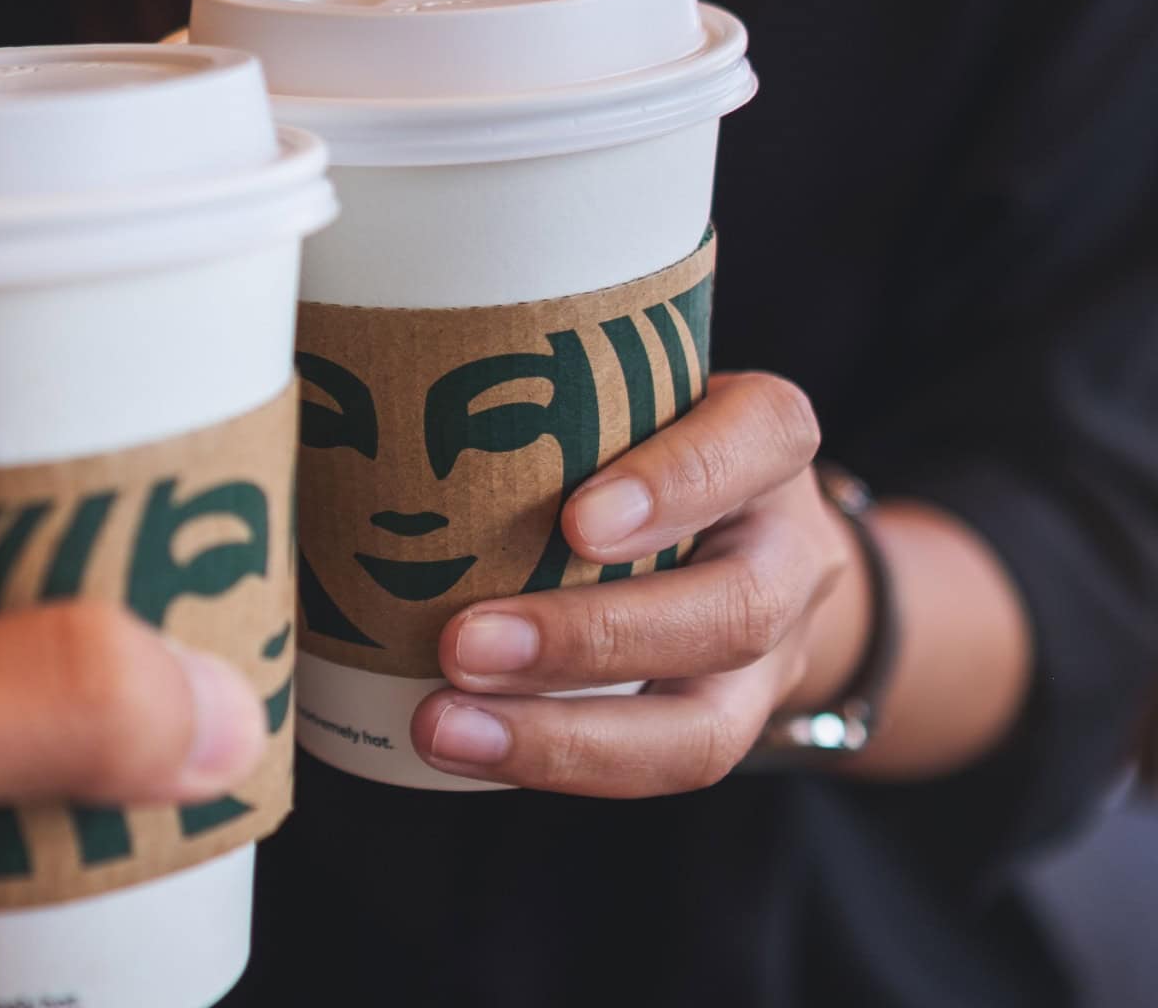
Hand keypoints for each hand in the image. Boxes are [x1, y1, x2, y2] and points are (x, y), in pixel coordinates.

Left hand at [411, 372, 868, 793]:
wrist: (744, 535)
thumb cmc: (645, 437)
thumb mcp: (627, 389)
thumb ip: (549, 395)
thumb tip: (372, 396)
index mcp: (767, 438)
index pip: (759, 438)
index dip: (677, 483)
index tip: (577, 521)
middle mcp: (786, 548)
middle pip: (734, 610)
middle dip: (591, 640)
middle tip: (461, 645)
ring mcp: (769, 654)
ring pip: (706, 726)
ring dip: (564, 737)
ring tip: (441, 725)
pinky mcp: (728, 723)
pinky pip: (659, 767)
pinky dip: (555, 763)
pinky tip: (464, 747)